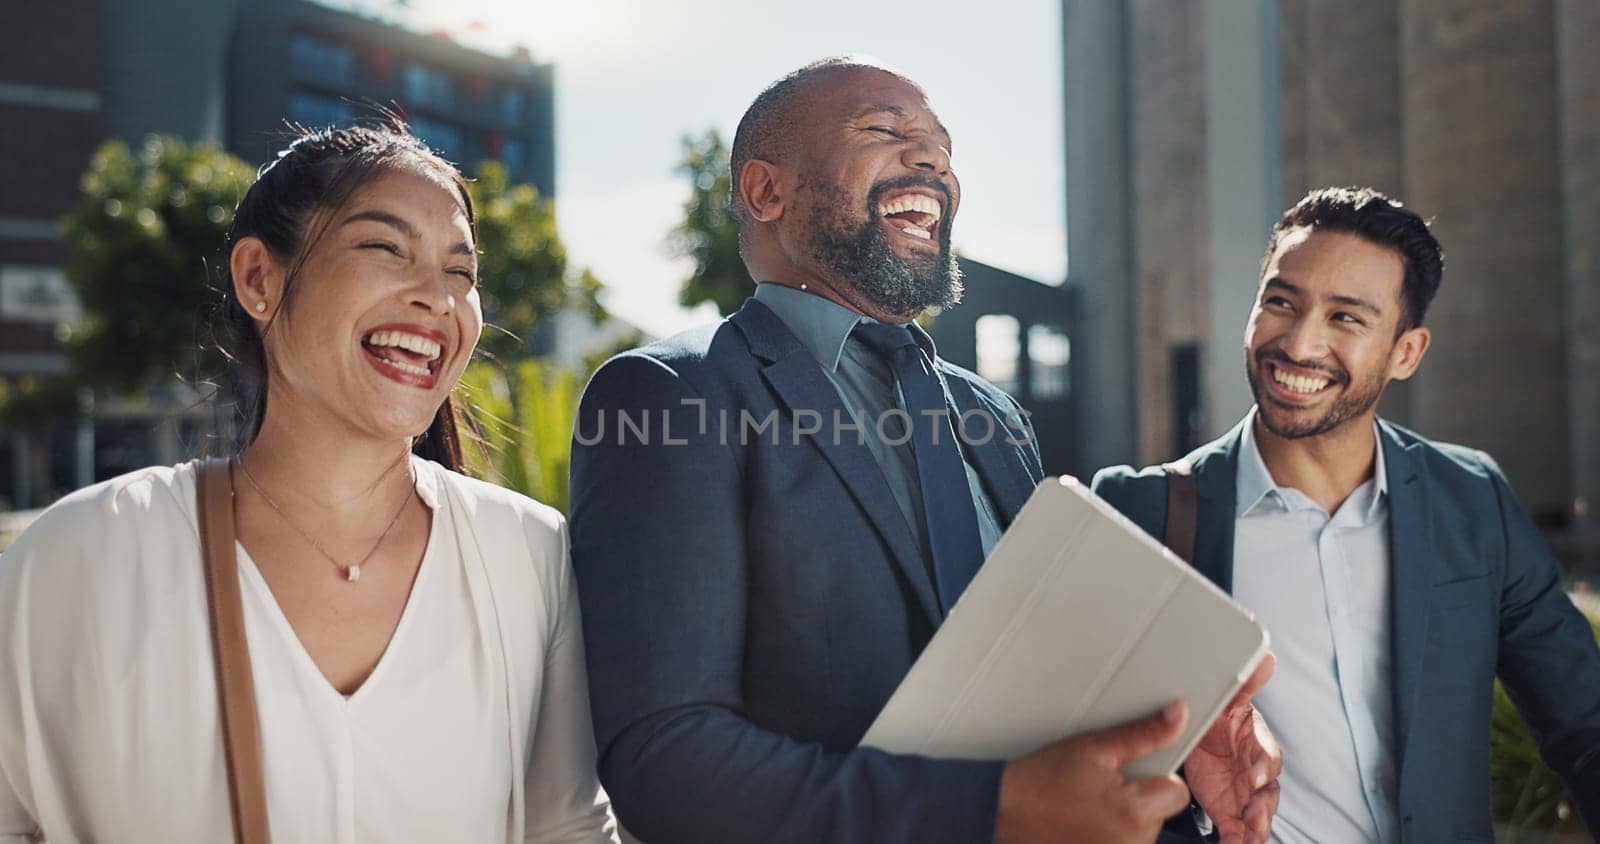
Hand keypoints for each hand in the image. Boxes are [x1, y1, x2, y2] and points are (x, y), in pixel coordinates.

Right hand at [995, 701, 1192, 843]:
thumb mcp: (1094, 746)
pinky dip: (1110, 832)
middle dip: (1139, 796)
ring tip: (1089, 802)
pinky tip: (1085, 819)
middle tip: (1101, 785)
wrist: (1003, 809)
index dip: (1155, 776)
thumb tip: (1176, 715)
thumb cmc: (1040, 779)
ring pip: (1143, 830)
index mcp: (1134, 812)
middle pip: (1161, 811)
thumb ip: (1143, 733)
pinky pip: (1124, 842)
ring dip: (1125, 816)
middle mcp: (1131, 843)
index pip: (1177, 791)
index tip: (1127, 771)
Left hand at [1183, 652, 1281, 843]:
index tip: (1254, 777)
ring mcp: (1246, 794)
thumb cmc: (1217, 720)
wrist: (1198, 739)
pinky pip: (1239, 831)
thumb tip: (1267, 656)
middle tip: (1254, 818)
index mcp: (1256, 743)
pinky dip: (1239, 842)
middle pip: (1268, 792)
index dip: (1264, 767)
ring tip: (1249, 839)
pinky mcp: (1232, 812)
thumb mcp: (1223, 703)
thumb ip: (1243, 684)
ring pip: (1259, 814)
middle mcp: (1256, 771)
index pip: (1268, 755)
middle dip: (1263, 807)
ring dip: (1256, 828)